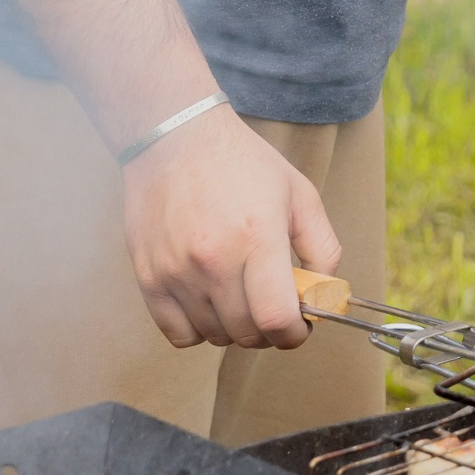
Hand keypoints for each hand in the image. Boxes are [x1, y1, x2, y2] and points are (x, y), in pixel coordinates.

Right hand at [119, 103, 338, 351]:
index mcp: (257, 237)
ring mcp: (176, 272)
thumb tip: (325, 296)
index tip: (299, 326)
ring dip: (235, 328)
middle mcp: (213, 260)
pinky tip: (209, 302)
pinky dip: (198, 329)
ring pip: (214, 336)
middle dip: (270, 331)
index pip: (277, 319)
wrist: (175, 138)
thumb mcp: (299, 194)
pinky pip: (177, 334)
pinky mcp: (148, 277)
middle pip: (247, 334)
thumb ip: (323, 248)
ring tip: (240, 295)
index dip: (294, 334)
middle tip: (272, 306)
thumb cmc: (242, 163)